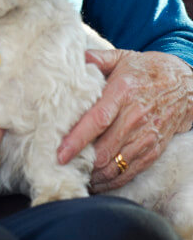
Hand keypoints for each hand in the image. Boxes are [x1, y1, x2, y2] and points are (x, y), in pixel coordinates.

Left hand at [57, 49, 192, 190]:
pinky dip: (112, 182)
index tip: (60, 154)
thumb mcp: (122, 57)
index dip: (78, 139)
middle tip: (61, 169)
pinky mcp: (154, 149)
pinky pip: (131, 172)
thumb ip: (96, 58)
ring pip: (116, 166)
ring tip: (76, 178)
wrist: (186, 85)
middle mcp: (135, 117)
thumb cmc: (148, 70)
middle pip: (105, 150)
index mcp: (123, 92)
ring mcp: (146, 136)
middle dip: (81, 164)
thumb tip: (74, 58)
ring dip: (95, 176)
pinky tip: (98, 182)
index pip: (98, 120)